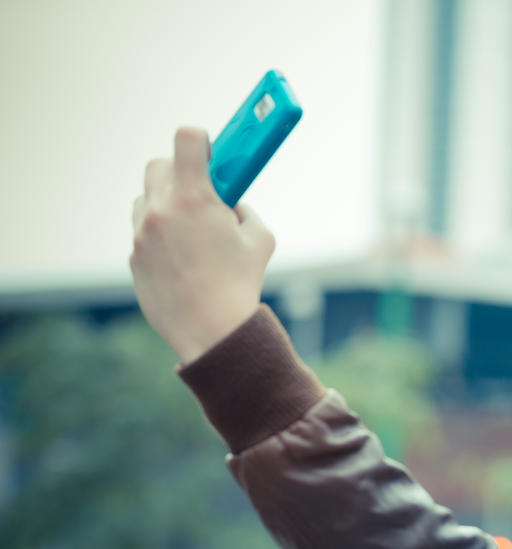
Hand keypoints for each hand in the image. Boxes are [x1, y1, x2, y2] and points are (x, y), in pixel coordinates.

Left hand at [130, 127, 274, 363]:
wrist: (211, 329)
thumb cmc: (240, 285)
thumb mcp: (260, 240)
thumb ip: (246, 212)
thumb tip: (235, 205)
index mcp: (194, 198)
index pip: (187, 139)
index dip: (201, 139)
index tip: (209, 148)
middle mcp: (161, 210)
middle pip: (160, 164)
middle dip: (181, 169)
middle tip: (202, 185)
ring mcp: (142, 234)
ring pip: (146, 197)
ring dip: (166, 201)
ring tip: (191, 225)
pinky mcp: (134, 257)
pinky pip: (143, 232)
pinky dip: (160, 233)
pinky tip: (182, 253)